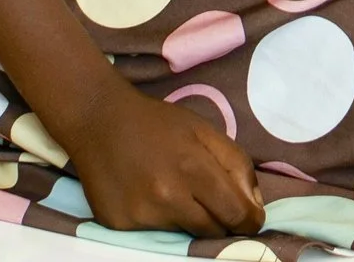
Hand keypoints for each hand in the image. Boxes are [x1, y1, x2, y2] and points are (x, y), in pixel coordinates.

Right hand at [64, 83, 263, 239]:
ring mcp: (140, 215)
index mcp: (194, 169)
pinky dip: (159, 219)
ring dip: (189, 219)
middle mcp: (167, 197)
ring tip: (176, 191)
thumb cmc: (158, 124)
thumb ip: (237, 165)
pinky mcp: (119, 225)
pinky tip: (149, 195)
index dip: (250, 221)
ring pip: (183, 233)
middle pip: (212, 231)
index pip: (235, 214)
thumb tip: (254, 205)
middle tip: (218, 207)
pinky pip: (153, 232)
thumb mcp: (205, 131)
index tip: (252, 219)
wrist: (99, 121)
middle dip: (223, 223)